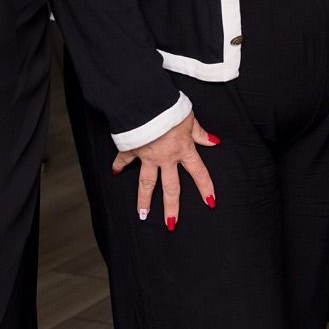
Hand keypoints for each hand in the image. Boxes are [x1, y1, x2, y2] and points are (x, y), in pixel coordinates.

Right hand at [112, 113, 220, 228]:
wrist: (147, 104)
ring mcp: (148, 156)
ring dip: (144, 200)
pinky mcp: (133, 149)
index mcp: (183, 149)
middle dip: (172, 207)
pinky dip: (118, 164)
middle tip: (171, 224)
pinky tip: (114, 172)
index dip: (206, 187)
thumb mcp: (191, 119)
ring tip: (143, 215)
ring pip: (146, 183)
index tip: (211, 202)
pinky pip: (125, 159)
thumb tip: (214, 141)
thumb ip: (200, 133)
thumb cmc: (170, 109)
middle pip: (171, 187)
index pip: (199, 172)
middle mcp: (166, 158)